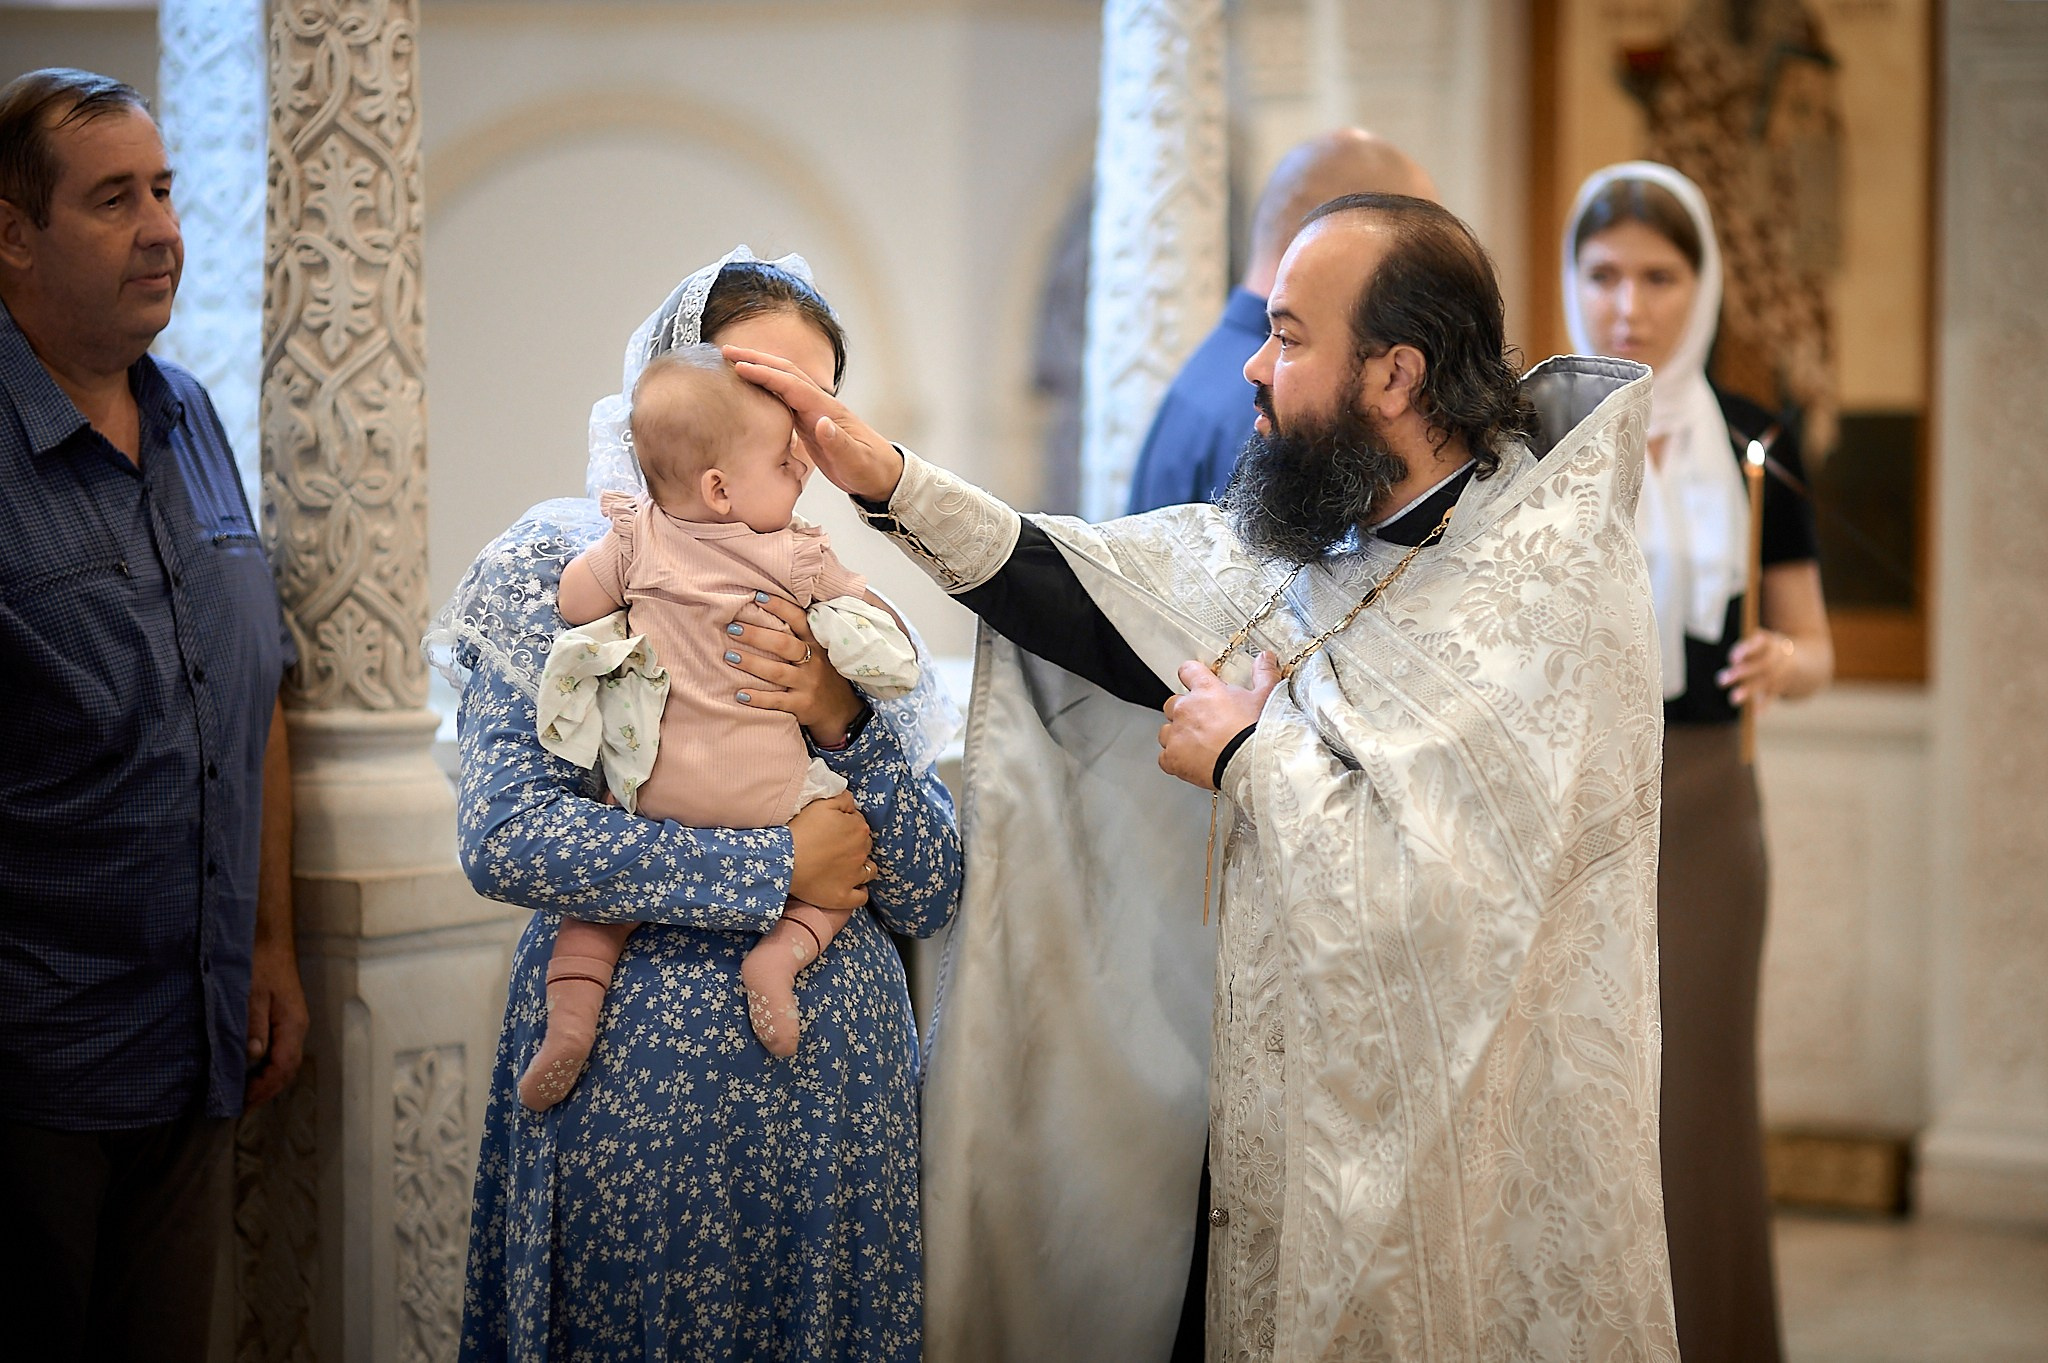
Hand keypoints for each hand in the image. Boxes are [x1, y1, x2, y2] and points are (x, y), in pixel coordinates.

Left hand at [243, 938, 307, 1109]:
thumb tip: (253, 1056)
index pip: (283, 1067)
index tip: (241, 1103)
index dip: (264, 1089)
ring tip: (246, 1093)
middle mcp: (297, 1026)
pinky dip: (269, 1066)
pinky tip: (252, 1068)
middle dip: (268, 1090)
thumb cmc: (258, 961)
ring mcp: (293, 1020)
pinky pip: (281, 1049)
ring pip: (286, 1060)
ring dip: (269, 1079)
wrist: (268, 935)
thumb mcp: (251, 993)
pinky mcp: (285, 1015)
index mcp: (292, 1023)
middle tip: (242, 1106)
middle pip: (288, 1069)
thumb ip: (253, 1025)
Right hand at [723, 346, 903, 501]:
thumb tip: (822, 423)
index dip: (766, 374)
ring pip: (783, 382)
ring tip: (731, 362)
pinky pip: (783, 398)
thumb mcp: (856, 461)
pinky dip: (765, 387)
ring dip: (759, 368)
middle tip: (727, 351)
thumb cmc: (869, 468)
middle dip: (757, 359)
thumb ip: (839, 443)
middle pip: (785, 373)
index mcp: (827, 410)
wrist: (882, 474)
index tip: (740, 367)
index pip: (792, 385)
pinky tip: (749, 387)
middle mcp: (819, 405)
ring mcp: (814, 411)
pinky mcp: (809, 422)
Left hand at [724, 592, 865, 744]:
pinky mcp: (802, 705)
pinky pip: (777, 701)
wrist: (840, 710)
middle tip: (732, 628)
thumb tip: (762, 608)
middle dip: (757, 635)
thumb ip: (797, 634)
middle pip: (784, 644)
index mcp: (816, 643)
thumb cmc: (820, 673)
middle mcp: (813, 661)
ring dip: (751, 663)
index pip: (799, 620)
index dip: (780, 607)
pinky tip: (740, 694)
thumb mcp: (818, 651)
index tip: (758, 597)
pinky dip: (758, 698)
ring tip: (729, 656)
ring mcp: (808, 684)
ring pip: (777, 672)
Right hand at [789, 792, 874, 909]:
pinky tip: (853, 887)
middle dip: (855, 844)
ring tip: (848, 867)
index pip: (859, 824)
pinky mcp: (844, 896)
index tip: (832, 828)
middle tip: (835, 846)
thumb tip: (852, 804)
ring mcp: (854, 877)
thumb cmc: (801, 829)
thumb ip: (843, 799)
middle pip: (865, 846)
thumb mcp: (821, 803)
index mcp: (859, 829)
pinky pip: (861, 897)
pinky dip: (859, 892)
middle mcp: (861, 853)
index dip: (847, 824)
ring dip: (863, 867)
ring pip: (870, 871)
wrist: (784, 859)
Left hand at [1158, 653, 1281, 789]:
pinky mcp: (1173, 758)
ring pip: (1166, 731)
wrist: (1252, 763)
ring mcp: (1177, 734)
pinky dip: (1175, 760)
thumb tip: (1265, 658)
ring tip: (1198, 745)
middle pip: (1174, 704)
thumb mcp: (1266, 697)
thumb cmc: (1258, 732)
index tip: (1196, 683)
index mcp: (1206, 690)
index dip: (1192, 676)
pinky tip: (1191, 763)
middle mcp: (1186, 709)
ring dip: (1178, 736)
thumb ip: (1263, 674)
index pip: (1188, 671)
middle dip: (1186, 712)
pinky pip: (1165, 757)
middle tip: (1205, 723)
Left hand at [1717, 629, 1797, 710]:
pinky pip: (1773, 695)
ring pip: (1766, 682)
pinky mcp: (1780, 686)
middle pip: (1761, 665)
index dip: (1746, 651)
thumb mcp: (1761, 641)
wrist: (1803, 660)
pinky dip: (1764, 705)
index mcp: (1771, 642)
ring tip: (1733, 700)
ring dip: (1749, 691)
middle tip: (1720, 681)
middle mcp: (1777, 657)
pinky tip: (1756, 714)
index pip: (1758, 645)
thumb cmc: (1767, 648)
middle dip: (1741, 673)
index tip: (1732, 660)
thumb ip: (1746, 648)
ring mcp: (1781, 672)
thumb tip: (1732, 660)